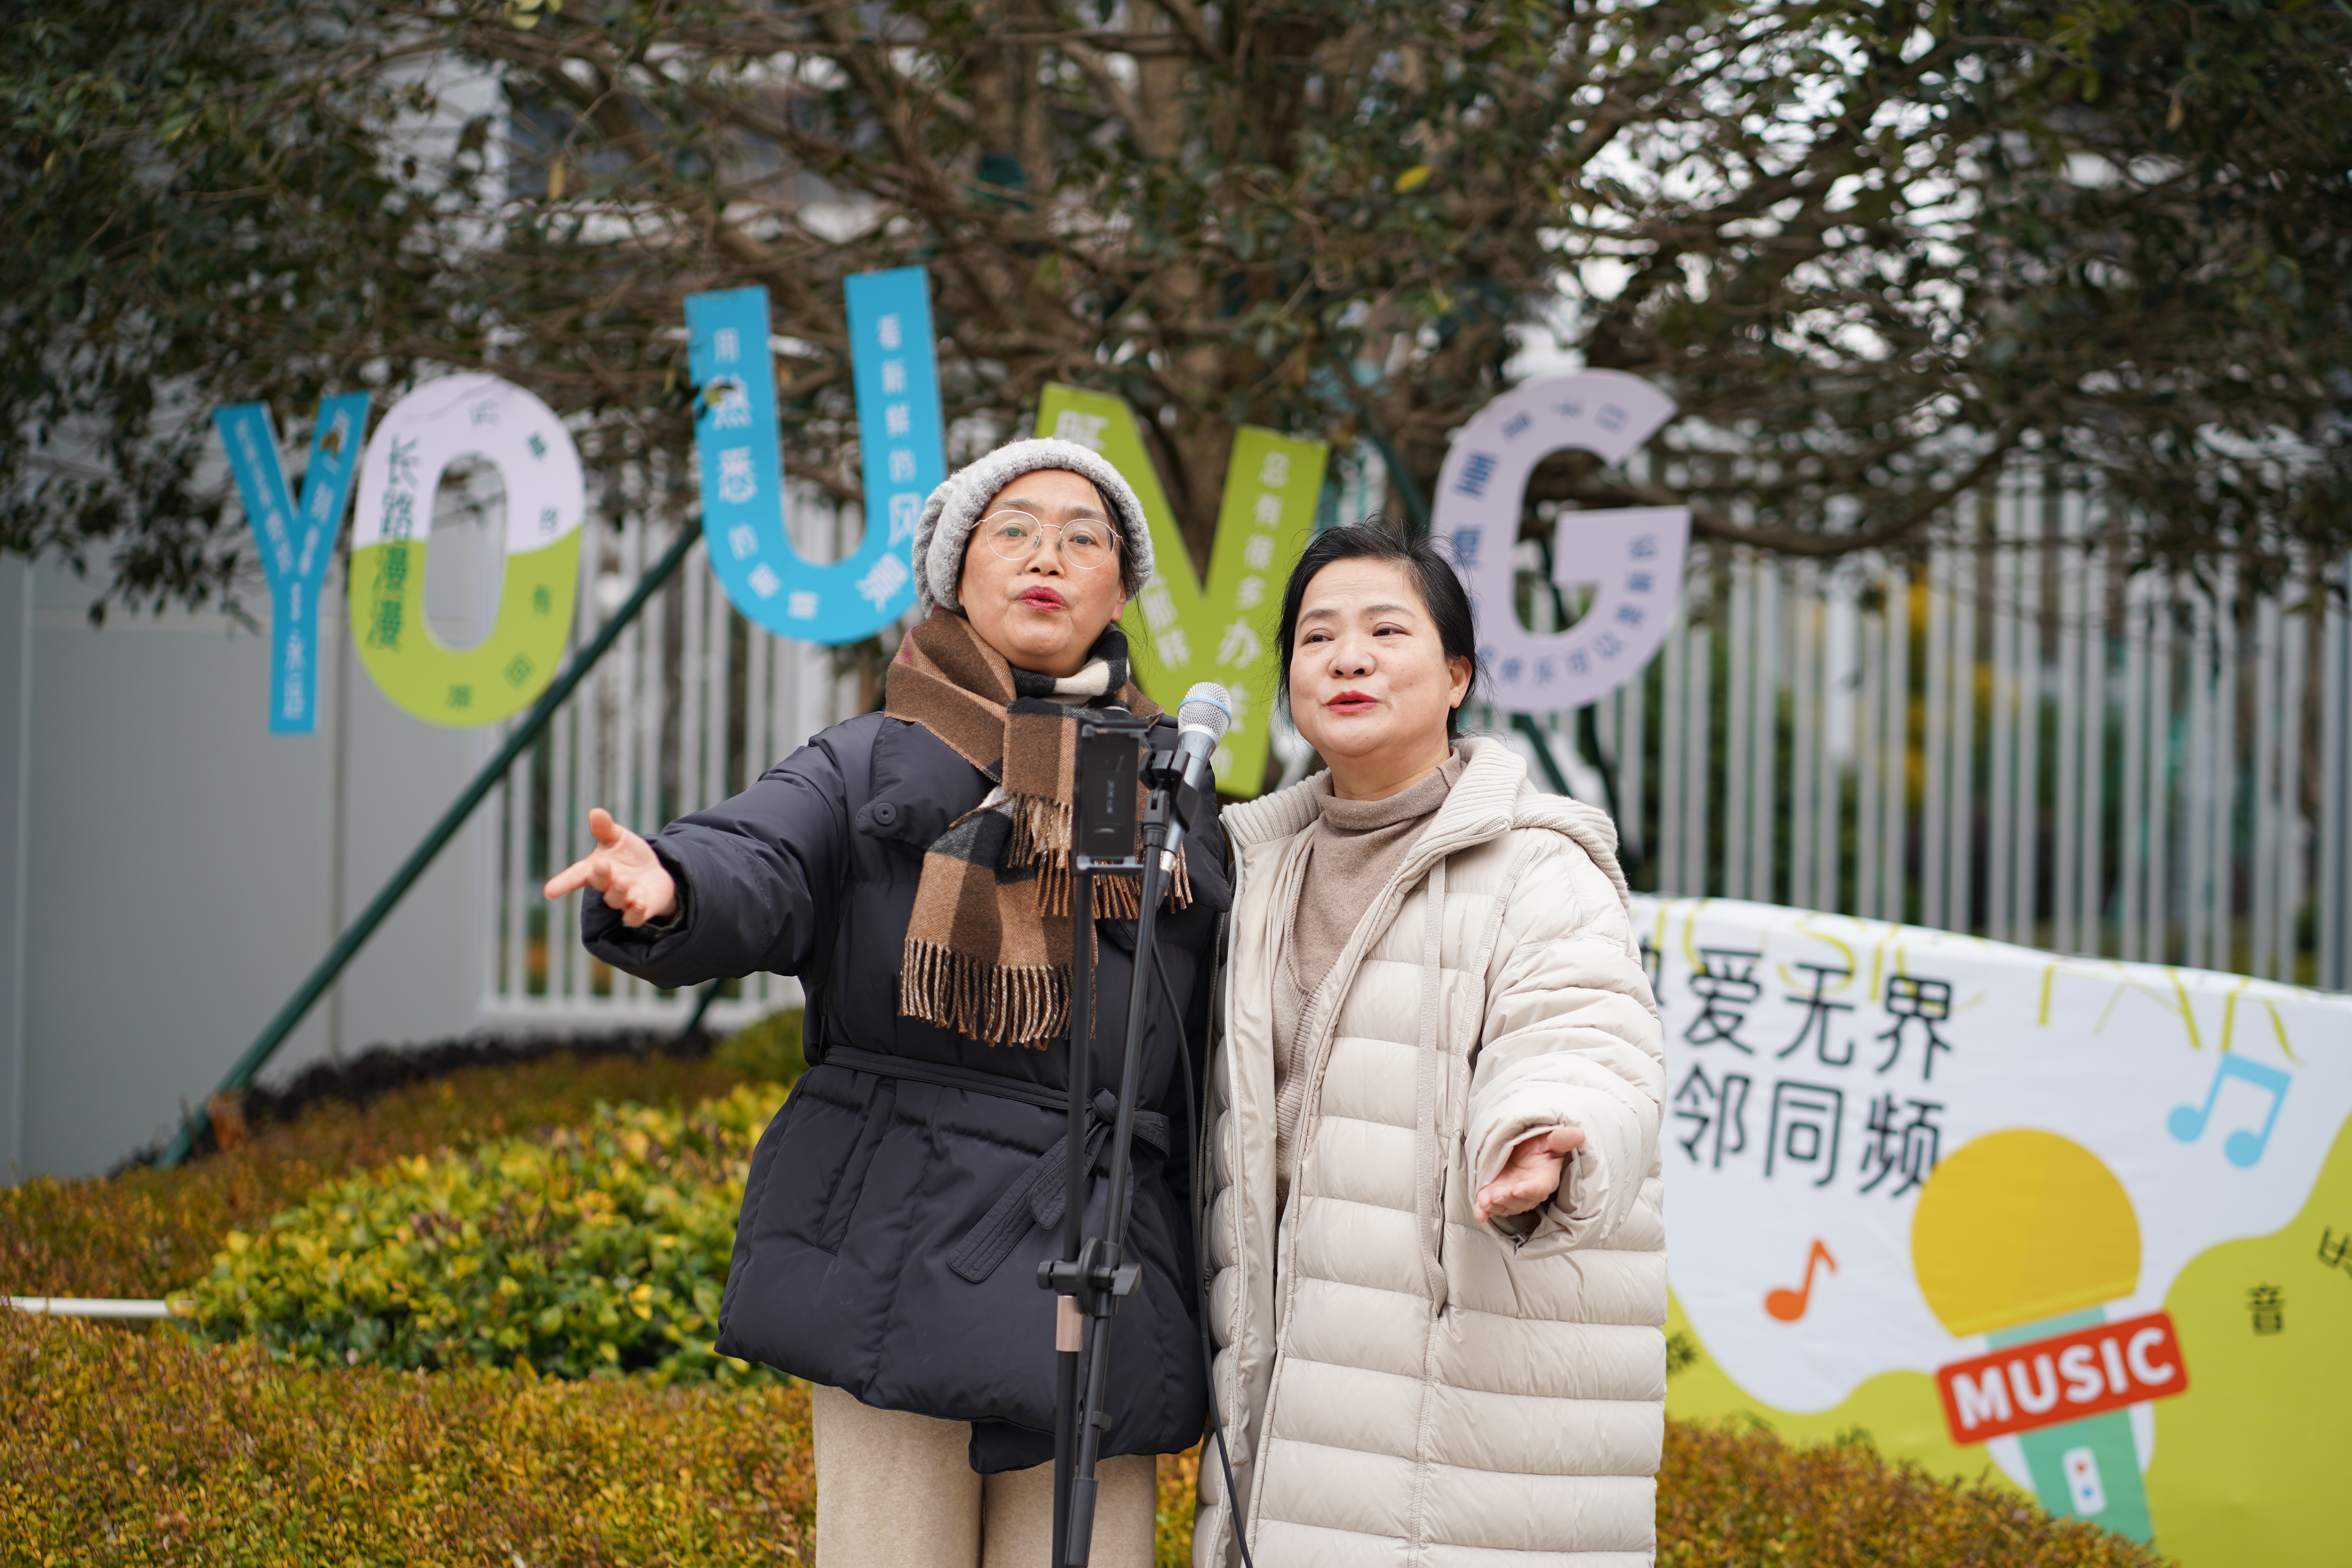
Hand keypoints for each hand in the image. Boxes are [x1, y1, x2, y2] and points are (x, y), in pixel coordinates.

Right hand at [543, 808, 677, 927]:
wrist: (654, 874)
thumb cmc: (629, 855)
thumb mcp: (618, 838)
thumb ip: (605, 829)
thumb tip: (595, 812)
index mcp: (596, 869)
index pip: (576, 875)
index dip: (563, 882)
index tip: (549, 892)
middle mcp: (607, 886)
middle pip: (599, 883)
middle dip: (600, 876)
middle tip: (602, 865)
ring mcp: (623, 900)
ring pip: (616, 900)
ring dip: (618, 891)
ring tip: (624, 880)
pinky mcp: (640, 910)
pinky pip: (634, 917)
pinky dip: (635, 912)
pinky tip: (639, 903)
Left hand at [1472, 1126, 1584, 1223]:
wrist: (1520, 1149)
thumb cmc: (1537, 1145)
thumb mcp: (1548, 1140)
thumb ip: (1560, 1140)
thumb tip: (1578, 1134)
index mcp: (1543, 1178)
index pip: (1538, 1187)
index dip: (1528, 1190)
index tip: (1518, 1189)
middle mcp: (1528, 1190)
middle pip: (1519, 1200)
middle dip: (1507, 1199)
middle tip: (1495, 1196)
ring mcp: (1511, 1195)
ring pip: (1504, 1205)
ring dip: (1494, 1206)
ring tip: (1484, 1203)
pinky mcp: (1497, 1196)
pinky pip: (1491, 1207)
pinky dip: (1483, 1211)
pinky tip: (1479, 1214)